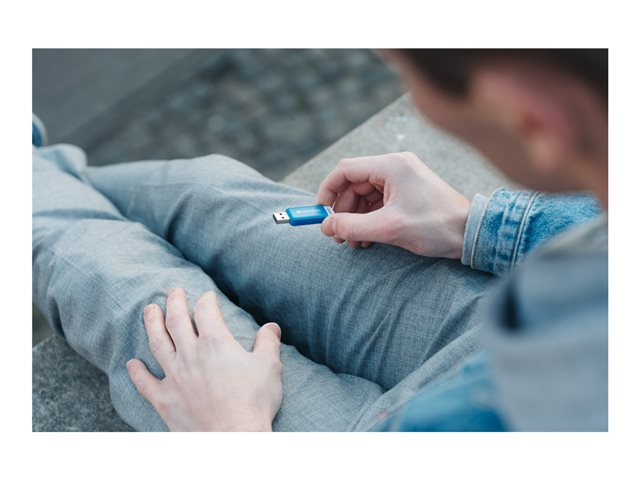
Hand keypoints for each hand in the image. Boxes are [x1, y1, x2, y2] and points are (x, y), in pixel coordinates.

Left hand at [126, 288, 282, 430]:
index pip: (206, 311)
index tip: (207, 297)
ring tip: (149, 310)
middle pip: (176, 320)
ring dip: (151, 324)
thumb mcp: (270, 367)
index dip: (206, 300)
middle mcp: (190, 354)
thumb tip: (271, 327)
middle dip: (174, 302)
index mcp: (215, 343)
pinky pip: (145, 382)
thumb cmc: (254, 402)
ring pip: (158, 343)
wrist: (234, 439)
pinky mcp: (165, 399)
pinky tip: (132, 363)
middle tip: (173, 291)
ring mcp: (175, 376)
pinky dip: (137, 371)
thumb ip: (268, 343)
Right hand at [316, 152, 469, 258]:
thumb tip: (326, 226)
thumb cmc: (435, 226)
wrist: (471, 233)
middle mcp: (395, 167)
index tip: (320, 212)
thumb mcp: (389, 228)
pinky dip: (369, 219)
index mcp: (391, 166)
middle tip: (338, 235)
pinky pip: (378, 202)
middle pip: (354, 184)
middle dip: (343, 211)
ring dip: (356, 219)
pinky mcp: (407, 192)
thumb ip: (352, 226)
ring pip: (365, 196)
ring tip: (355, 242)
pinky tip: (368, 239)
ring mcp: (402, 179)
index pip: (346, 170)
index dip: (328, 191)